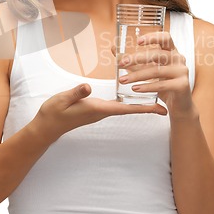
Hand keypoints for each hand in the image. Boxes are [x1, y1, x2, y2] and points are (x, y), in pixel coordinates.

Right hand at [35, 83, 166, 141]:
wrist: (46, 126)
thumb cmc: (54, 113)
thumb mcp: (62, 99)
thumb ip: (76, 93)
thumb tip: (88, 87)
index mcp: (98, 109)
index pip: (125, 109)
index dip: (144, 108)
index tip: (160, 109)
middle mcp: (102, 111)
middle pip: (130, 108)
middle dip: (147, 106)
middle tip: (166, 103)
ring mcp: (99, 110)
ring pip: (124, 106)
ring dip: (139, 102)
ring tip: (154, 96)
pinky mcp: (95, 108)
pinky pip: (116, 104)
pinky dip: (127, 99)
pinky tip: (131, 93)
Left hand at [116, 32, 197, 120]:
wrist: (179, 105)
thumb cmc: (163, 85)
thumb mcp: (147, 70)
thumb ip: (133, 61)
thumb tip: (114, 49)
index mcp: (172, 51)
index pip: (165, 37)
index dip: (153, 37)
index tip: (138, 41)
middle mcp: (179, 59)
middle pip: (157, 54)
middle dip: (137, 58)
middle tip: (121, 63)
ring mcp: (182, 72)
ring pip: (157, 71)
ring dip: (137, 76)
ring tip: (123, 80)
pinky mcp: (182, 85)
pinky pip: (161, 85)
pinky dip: (147, 87)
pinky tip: (135, 88)